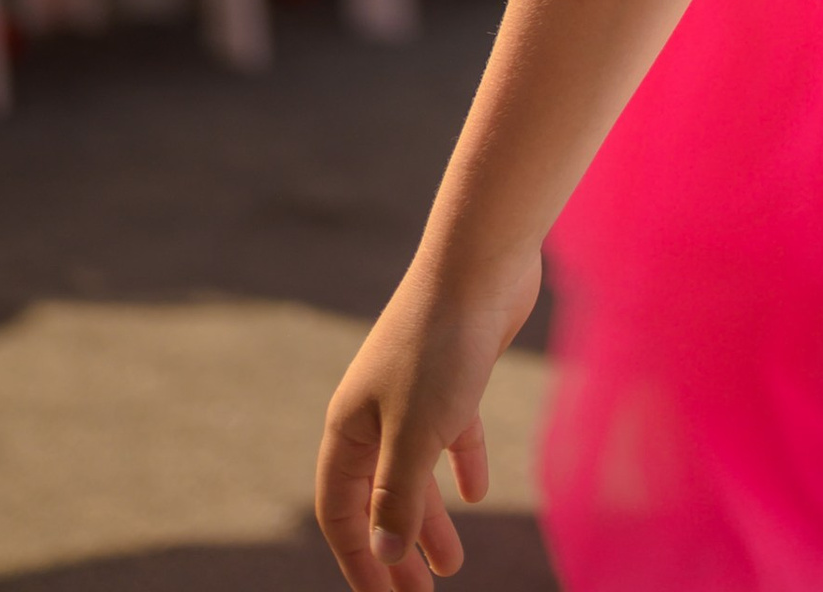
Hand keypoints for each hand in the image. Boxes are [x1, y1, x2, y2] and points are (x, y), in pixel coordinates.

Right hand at [317, 248, 539, 590]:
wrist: (480, 260)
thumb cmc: (440, 346)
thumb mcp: (416, 434)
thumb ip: (399, 497)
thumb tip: (386, 554)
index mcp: (349, 429)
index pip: (342, 512)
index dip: (360, 560)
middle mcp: (374, 413)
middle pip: (379, 498)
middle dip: (397, 550)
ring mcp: (414, 392)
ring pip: (415, 471)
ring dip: (431, 518)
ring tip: (454, 565)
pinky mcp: (454, 374)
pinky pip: (451, 434)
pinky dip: (461, 465)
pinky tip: (477, 493)